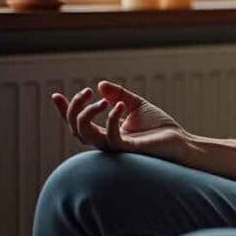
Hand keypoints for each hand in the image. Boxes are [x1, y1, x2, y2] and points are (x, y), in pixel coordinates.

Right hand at [51, 80, 189, 157]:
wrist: (180, 141)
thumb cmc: (160, 128)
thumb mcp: (137, 105)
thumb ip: (119, 95)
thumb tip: (100, 85)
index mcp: (106, 132)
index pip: (79, 123)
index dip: (65, 110)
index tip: (55, 95)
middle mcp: (106, 141)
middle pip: (76, 129)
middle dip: (74, 109)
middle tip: (86, 91)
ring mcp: (115, 147)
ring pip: (86, 134)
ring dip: (87, 114)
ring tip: (102, 100)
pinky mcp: (127, 150)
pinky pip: (110, 137)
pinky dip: (110, 120)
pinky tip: (119, 106)